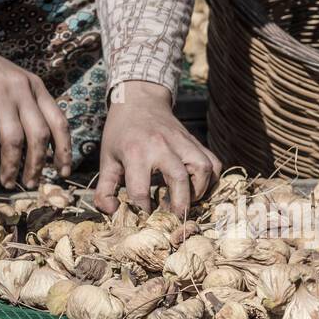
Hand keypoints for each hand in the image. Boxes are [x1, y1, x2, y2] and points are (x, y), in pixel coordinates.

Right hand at [0, 15, 71, 187]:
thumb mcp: (12, 82)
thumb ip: (26, 106)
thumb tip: (37, 146)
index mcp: (35, 86)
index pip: (59, 122)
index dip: (64, 151)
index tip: (63, 173)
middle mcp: (21, 88)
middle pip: (39, 135)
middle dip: (37, 165)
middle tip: (32, 184)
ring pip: (13, 139)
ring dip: (12, 166)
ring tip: (7, 182)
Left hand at [94, 81, 220, 216]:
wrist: (139, 100)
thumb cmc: (121, 133)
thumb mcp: (107, 159)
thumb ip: (105, 189)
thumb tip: (112, 212)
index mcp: (136, 153)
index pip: (141, 190)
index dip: (143, 210)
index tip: (144, 216)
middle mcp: (162, 146)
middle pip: (179, 180)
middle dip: (179, 205)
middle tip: (173, 218)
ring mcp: (182, 142)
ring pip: (203, 169)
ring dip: (199, 191)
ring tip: (187, 200)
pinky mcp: (194, 141)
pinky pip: (213, 161)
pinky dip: (211, 178)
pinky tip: (198, 186)